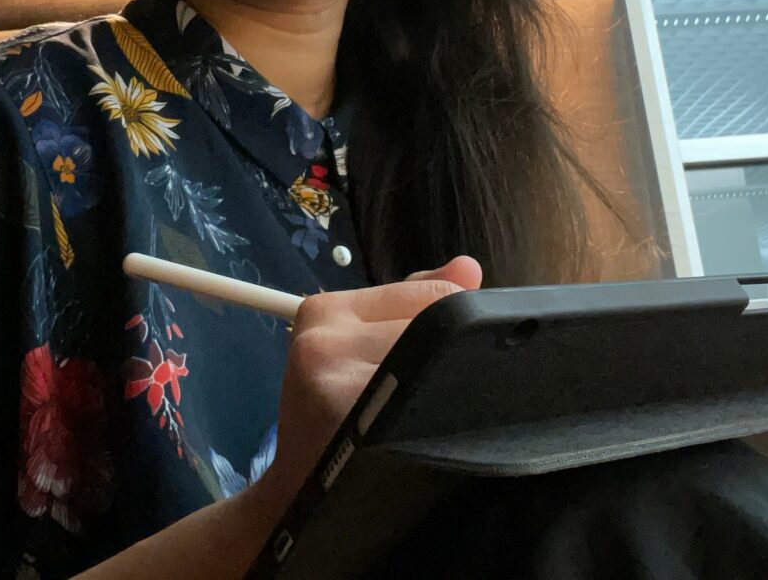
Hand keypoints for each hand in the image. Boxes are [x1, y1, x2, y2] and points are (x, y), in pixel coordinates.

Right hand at [245, 257, 483, 517]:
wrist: (298, 499)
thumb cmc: (335, 420)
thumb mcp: (358, 349)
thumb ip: (414, 304)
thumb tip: (469, 267)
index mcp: (323, 311)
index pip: (426, 295)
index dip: (451, 327)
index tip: (443, 359)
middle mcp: (326, 340)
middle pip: (437, 326)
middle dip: (451, 358)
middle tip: (434, 396)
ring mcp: (341, 383)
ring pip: (440, 361)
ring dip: (453, 387)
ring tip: (431, 415)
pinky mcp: (363, 423)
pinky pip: (435, 401)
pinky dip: (447, 415)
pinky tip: (430, 432)